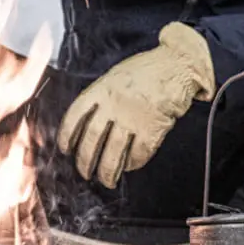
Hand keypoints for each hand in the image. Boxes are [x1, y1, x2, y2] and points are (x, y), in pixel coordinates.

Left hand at [56, 22, 215, 188]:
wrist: (178, 64)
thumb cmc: (148, 69)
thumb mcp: (115, 76)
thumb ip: (101, 97)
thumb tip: (87, 122)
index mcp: (101, 89)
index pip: (75, 116)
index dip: (67, 136)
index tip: (65, 149)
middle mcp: (114, 105)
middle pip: (92, 139)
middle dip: (85, 161)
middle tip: (85, 172)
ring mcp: (133, 117)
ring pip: (114, 151)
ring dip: (108, 170)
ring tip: (106, 180)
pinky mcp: (153, 127)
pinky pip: (139, 153)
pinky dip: (133, 163)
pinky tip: (129, 166)